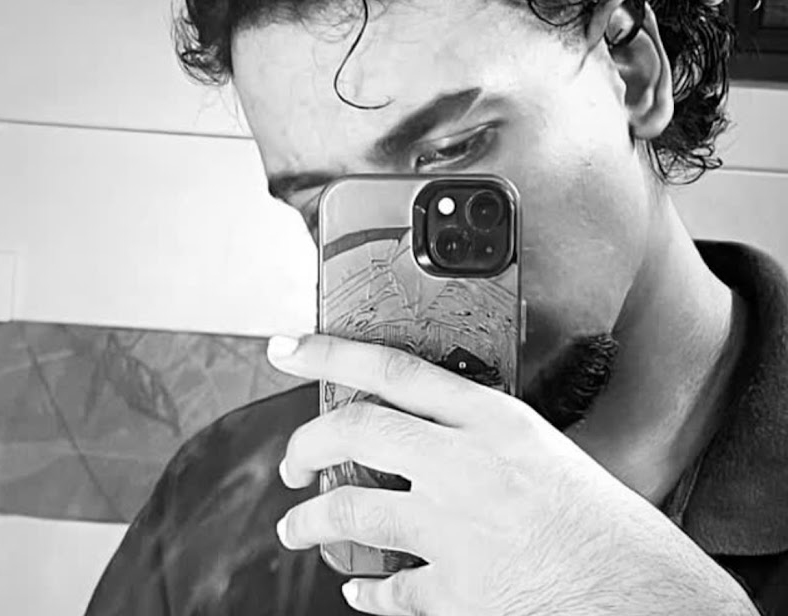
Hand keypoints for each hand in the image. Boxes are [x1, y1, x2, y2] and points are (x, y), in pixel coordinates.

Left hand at [267, 335, 756, 615]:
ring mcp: (457, 530)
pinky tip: (359, 590)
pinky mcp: (459, 594)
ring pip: (351, 513)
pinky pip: (388, 590)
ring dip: (310, 521)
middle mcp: (468, 467)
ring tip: (296, 526)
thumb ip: (477, 435)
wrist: (652, 595)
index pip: (394, 369)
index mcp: (494, 421)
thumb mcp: (541, 450)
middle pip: (356, 432)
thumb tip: (421, 431)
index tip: (288, 349)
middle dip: (306, 443)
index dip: (330, 353)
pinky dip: (365, 591)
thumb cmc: (605, 520)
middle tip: (293, 461)